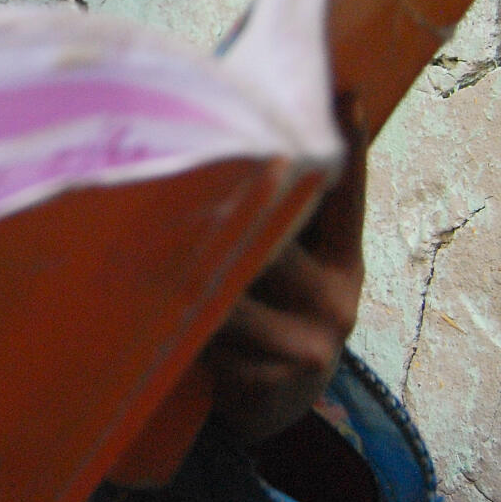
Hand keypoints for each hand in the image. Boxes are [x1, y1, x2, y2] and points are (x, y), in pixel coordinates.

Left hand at [201, 106, 367, 443]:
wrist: (272, 410)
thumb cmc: (267, 317)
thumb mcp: (290, 272)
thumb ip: (279, 220)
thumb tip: (242, 137)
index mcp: (344, 259)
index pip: (348, 193)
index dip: (348, 141)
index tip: (344, 91)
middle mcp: (340, 297)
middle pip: (274, 237)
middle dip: (226, 218)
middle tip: (178, 176)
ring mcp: (316, 341)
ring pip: (236, 285)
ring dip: (192, 276)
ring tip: (153, 261)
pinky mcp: (280, 380)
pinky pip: (216, 331)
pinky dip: (187, 326)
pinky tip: (174, 327)